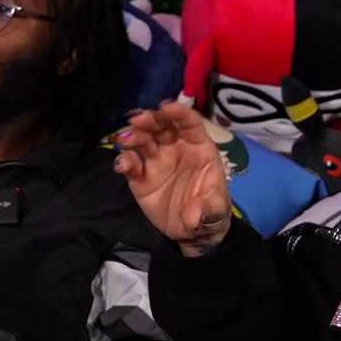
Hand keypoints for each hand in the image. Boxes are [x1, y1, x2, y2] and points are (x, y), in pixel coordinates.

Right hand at [113, 101, 232, 253]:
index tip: (166, 107)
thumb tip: (194, 213)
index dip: (179, 113)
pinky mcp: (141, 179)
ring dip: (135, 136)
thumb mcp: (216, 211)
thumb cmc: (211, 212)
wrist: (193, 233)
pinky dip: (125, 161)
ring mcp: (157, 162)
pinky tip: (123, 164)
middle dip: (151, 120)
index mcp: (198, 148)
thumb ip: (209, 208)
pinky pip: (131, 166)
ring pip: (144, 141)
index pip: (189, 124)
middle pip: (163, 127)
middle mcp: (176, 149)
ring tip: (127, 140)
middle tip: (138, 120)